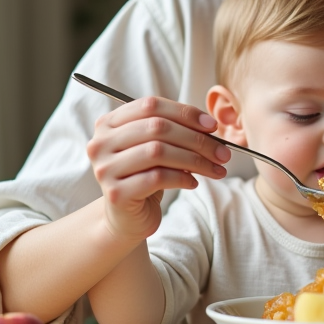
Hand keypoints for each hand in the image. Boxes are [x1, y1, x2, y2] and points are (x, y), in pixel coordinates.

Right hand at [86, 96, 230, 239]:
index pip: (150, 105)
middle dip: (196, 139)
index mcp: (109, 123)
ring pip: (158, 152)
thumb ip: (173, 130)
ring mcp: (105, 168)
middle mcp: (101, 143)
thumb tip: (209, 126)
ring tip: (215, 169)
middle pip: (157, 128)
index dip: (185, 112)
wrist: (126, 217)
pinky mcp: (116, 193)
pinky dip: (182, 178)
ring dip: (195, 160)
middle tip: (222, 152)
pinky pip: (157, 178)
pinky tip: (194, 182)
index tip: (212, 126)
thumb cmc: (144, 176)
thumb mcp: (155, 148)